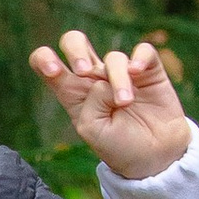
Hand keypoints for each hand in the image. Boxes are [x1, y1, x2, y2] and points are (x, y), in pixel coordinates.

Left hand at [28, 28, 190, 181]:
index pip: (46, 63)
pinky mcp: (148, 71)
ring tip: (125, 103)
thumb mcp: (92, 130)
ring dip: (117, 79)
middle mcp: (93, 78)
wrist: (155, 157)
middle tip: (84, 72)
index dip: (44, 59)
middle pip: (74, 42)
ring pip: (113, 57)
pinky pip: (143, 51)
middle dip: (75, 50)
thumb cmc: (118, 146)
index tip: (54, 70)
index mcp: (72, 92)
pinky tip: (137, 72)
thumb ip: (91, 101)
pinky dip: (139, 58)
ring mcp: (120, 72)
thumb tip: (105, 79)